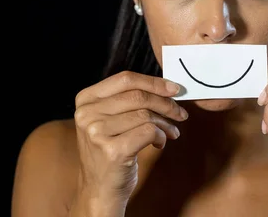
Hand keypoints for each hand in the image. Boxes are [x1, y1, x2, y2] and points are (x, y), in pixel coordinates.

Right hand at [72, 71, 187, 212]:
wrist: (100, 188)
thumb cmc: (112, 149)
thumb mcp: (111, 119)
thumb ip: (130, 99)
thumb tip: (168, 87)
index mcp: (86, 100)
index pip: (125, 79)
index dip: (154, 82)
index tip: (174, 89)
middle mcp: (87, 114)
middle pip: (138, 96)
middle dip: (166, 103)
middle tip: (181, 113)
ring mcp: (96, 132)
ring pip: (145, 114)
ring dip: (165, 123)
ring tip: (171, 132)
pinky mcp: (112, 150)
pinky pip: (149, 132)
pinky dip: (161, 136)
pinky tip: (159, 144)